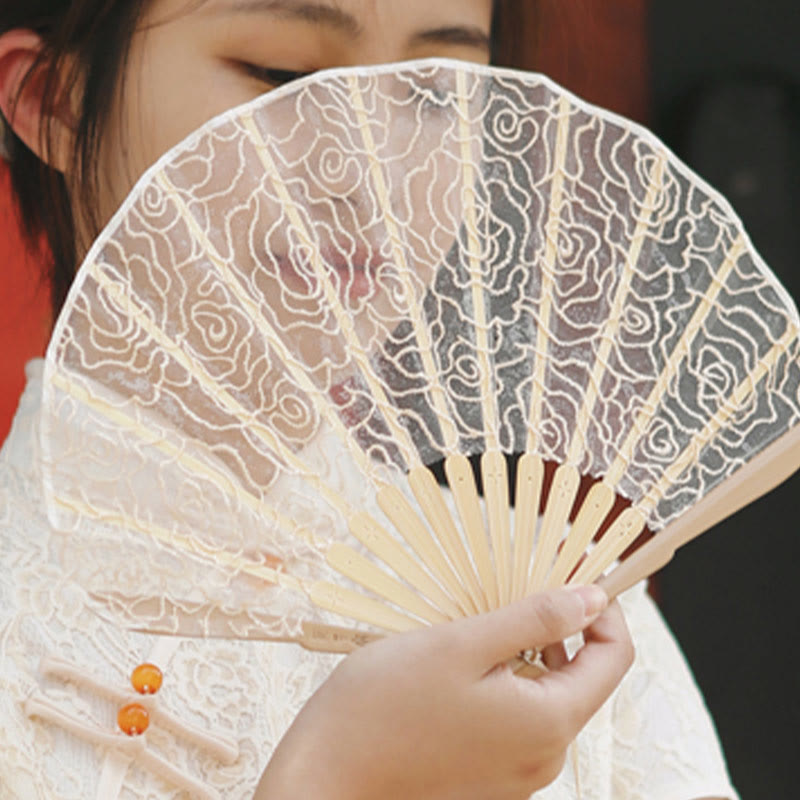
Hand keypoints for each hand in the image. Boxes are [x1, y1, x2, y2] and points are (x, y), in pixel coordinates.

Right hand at [255, 586, 633, 799]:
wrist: (326, 775)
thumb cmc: (385, 704)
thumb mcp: (463, 643)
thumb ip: (535, 620)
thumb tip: (592, 598)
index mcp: (548, 723)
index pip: (614, 657)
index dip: (602, 609)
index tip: (570, 575)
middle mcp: (543, 757)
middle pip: (581, 676)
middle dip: (557, 628)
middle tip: (509, 592)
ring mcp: (517, 774)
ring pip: (546, 694)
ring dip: (525, 653)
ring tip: (476, 628)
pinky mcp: (490, 777)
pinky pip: (518, 718)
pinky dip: (504, 682)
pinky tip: (460, 666)